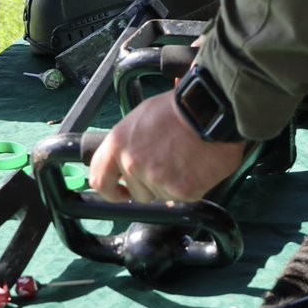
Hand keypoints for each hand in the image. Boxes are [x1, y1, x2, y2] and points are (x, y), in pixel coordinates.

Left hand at [87, 90, 247, 203]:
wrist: (208, 112)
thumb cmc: (177, 109)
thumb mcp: (140, 119)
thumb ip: (129, 145)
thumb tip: (126, 165)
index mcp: (118, 144)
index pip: (99, 179)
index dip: (109, 190)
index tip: (120, 192)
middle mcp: (132, 164)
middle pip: (135, 193)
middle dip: (149, 185)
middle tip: (166, 166)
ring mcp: (156, 179)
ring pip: (159, 195)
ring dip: (170, 185)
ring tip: (183, 160)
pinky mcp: (180, 191)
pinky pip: (182, 198)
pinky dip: (190, 187)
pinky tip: (195, 167)